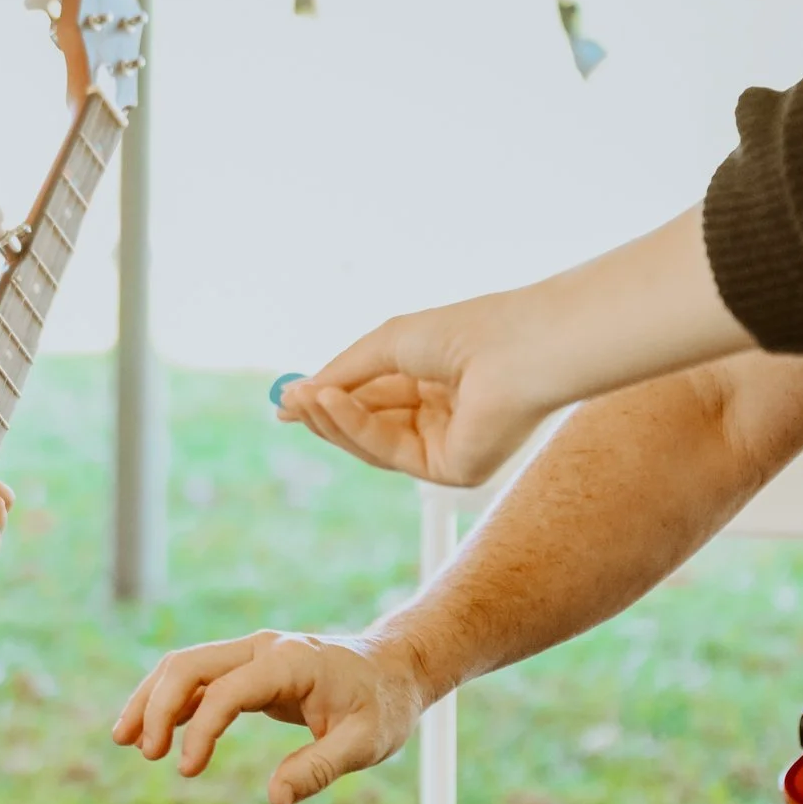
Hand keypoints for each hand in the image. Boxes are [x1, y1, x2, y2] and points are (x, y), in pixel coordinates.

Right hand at [113, 630, 428, 803]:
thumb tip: (274, 800)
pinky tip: (154, 734)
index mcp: (289, 662)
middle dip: (157, 705)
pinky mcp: (248, 669)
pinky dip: (171, 703)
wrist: (396, 669)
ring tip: (124, 740)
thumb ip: (320, 769)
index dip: (200, 729)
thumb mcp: (366, 744)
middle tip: (143, 752)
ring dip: (152, 700)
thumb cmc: (383, 706)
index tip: (188, 770)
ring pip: (184, 667)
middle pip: (189, 665)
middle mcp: (262, 649)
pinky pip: (198, 680)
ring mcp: (252, 655)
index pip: (226, 690)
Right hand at [277, 298, 550, 487]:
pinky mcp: (451, 470)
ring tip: (304, 398)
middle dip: (325, 416)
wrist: (516, 348)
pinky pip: (389, 453)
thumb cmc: (465, 333)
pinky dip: (356, 427)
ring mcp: (447, 447)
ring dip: (333, 422)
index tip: (289, 397)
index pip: (375, 400)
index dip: (331, 400)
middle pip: (369, 428)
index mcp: (436, 384)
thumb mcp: (387, 343)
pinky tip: (333, 403)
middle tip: (286, 404)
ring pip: (373, 445)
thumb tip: (297, 391)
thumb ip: (345, 371)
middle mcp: (443, 419)